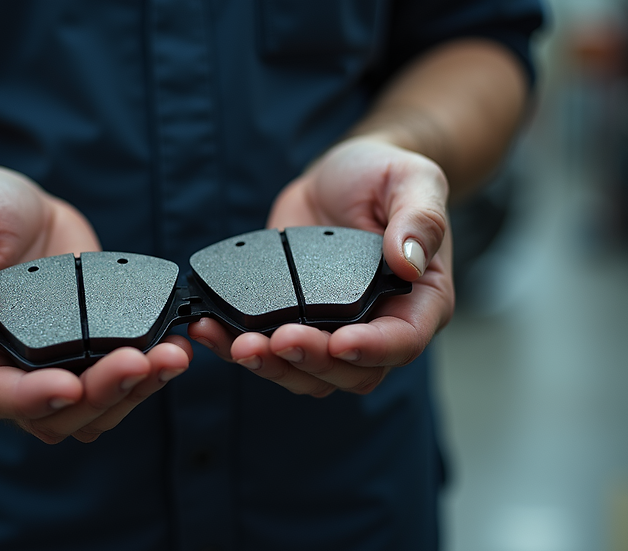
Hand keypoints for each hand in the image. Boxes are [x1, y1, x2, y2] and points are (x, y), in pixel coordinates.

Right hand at [0, 166, 191, 442]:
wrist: (11, 204)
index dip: (28, 399)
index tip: (69, 385)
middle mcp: (1, 370)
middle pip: (50, 415)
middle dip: (99, 394)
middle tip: (139, 361)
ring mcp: (47, 365)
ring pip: (90, 411)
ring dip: (133, 392)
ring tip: (170, 358)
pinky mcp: (85, 350)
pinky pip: (115, 383)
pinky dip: (147, 376)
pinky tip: (174, 350)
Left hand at [188, 138, 453, 395]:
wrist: (339, 175)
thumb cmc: (385, 176)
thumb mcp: (414, 180)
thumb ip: (419, 218)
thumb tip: (409, 261)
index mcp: (418, 302)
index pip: (402, 342)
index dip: (373, 350)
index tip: (339, 342)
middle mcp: (376, 326)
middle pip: (350, 373)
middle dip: (312, 362)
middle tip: (277, 340)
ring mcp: (330, 329)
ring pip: (306, 375)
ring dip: (271, 367)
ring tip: (238, 345)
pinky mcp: (289, 319)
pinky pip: (267, 350)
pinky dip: (235, 347)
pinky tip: (209, 328)